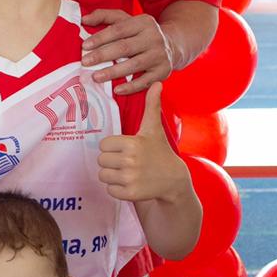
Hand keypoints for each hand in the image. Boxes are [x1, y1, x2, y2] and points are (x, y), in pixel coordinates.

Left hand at [81, 9, 173, 94]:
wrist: (172, 45)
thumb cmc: (140, 33)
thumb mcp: (126, 20)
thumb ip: (105, 16)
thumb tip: (84, 20)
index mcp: (143, 22)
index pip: (119, 29)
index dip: (101, 38)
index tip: (84, 46)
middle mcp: (154, 37)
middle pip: (124, 47)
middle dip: (102, 55)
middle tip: (85, 62)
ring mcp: (160, 55)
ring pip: (134, 65)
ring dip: (113, 72)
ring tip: (96, 77)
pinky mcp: (163, 71)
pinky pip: (145, 81)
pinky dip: (131, 87)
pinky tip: (117, 90)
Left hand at [98, 83, 186, 202]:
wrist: (174, 180)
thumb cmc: (160, 151)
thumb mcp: (154, 129)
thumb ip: (152, 105)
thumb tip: (157, 83)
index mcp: (132, 143)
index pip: (104, 145)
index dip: (113, 148)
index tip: (126, 149)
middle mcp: (131, 161)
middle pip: (102, 160)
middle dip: (112, 162)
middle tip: (127, 162)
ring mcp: (131, 178)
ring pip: (103, 176)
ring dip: (113, 176)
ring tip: (128, 172)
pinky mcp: (131, 194)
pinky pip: (110, 190)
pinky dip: (117, 189)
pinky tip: (130, 184)